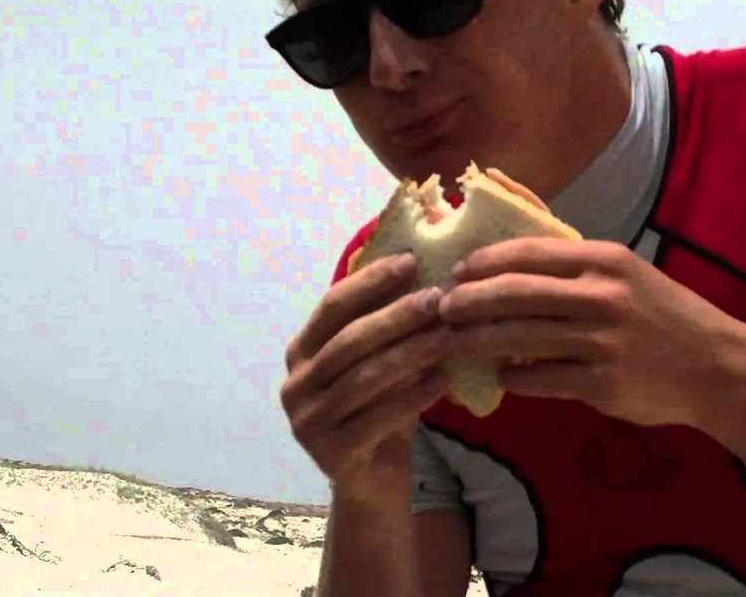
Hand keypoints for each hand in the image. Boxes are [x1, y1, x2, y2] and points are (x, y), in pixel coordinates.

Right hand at [280, 253, 449, 501]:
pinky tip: (444, 380)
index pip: (332, 307)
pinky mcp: (331, 454)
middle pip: (348, 340)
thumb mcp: (382, 364)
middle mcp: (295, 385)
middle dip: (395, 316)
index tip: (410, 261)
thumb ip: (389, 326)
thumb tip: (424, 267)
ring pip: (364, 378)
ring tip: (449, 336)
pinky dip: (414, 396)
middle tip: (438, 299)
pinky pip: (378, 418)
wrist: (373, 484)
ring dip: (410, 353)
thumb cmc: (381, 411)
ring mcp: (308, 422)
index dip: (369, 282)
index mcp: (301, 353)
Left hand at [437, 239, 739, 427]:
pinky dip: (514, 379)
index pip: (530, 252)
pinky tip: (499, 377)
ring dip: (476, 341)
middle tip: (440, 308)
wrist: (717, 367)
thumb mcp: (625, 271)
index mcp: (605, 260)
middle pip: (516, 294)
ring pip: (520, 338)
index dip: (485, 261)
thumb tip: (509, 234)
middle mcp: (602, 296)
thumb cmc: (663, 315)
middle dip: (468, 301)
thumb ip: (572, 258)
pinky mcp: (602, 384)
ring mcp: (602, 342)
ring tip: (450, 343)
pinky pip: (541, 380)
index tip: (457, 271)